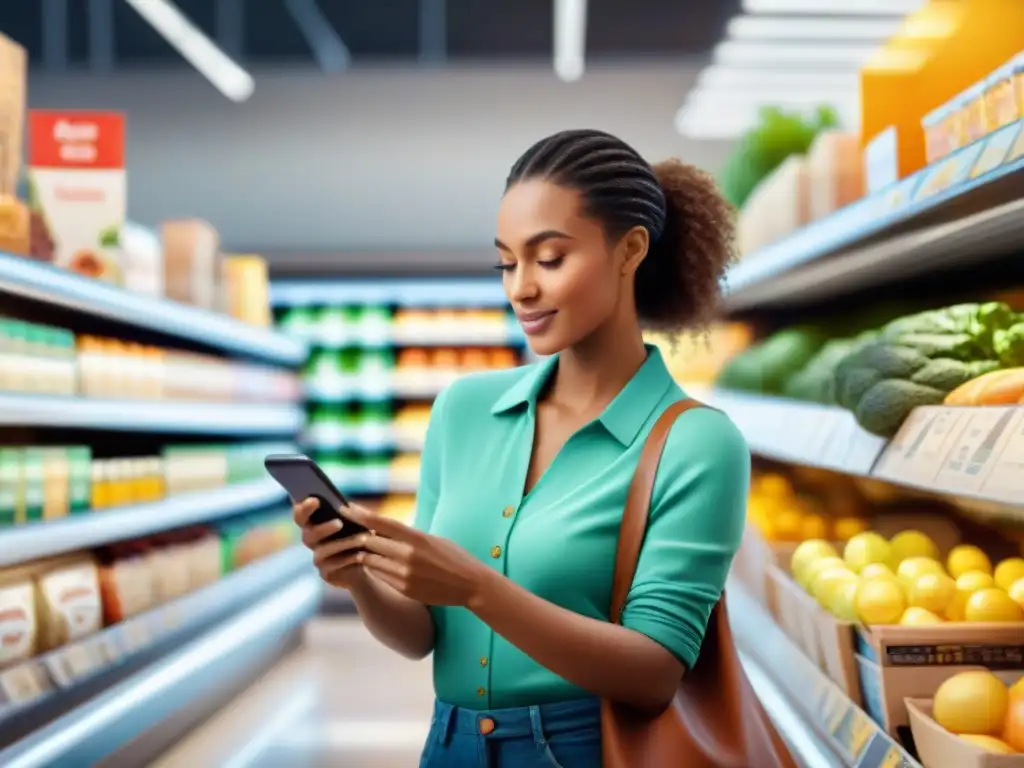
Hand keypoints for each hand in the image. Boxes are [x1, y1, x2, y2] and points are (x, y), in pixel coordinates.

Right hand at [292, 497, 369, 590]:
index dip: (304, 508)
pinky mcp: (326, 573)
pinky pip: (333, 566)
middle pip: (308, 534)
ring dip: (342, 543)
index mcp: (314, 522)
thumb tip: (344, 506)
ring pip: (322, 550)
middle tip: (339, 523)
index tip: (315, 500)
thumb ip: (350, 512)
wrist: (371, 561)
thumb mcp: (359, 520)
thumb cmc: (362, 533)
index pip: (301, 514)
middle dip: (322, 528)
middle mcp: (311, 540)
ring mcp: (317, 558)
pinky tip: (360, 555)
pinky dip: (347, 559)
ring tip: (361, 538)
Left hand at [335, 506, 492, 606]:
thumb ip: (409, 535)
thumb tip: (384, 529)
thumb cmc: (453, 557)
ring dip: (364, 554)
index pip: (382, 523)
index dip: (361, 515)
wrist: (470, 584)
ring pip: (371, 560)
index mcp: (417, 537)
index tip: (346, 507)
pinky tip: (376, 564)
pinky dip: (375, 568)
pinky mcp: (404, 589)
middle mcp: (408, 555)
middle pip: (371, 541)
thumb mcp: (432, 539)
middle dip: (359, 536)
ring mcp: (404, 574)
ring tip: (360, 547)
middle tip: (349, 530)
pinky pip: (380, 576)